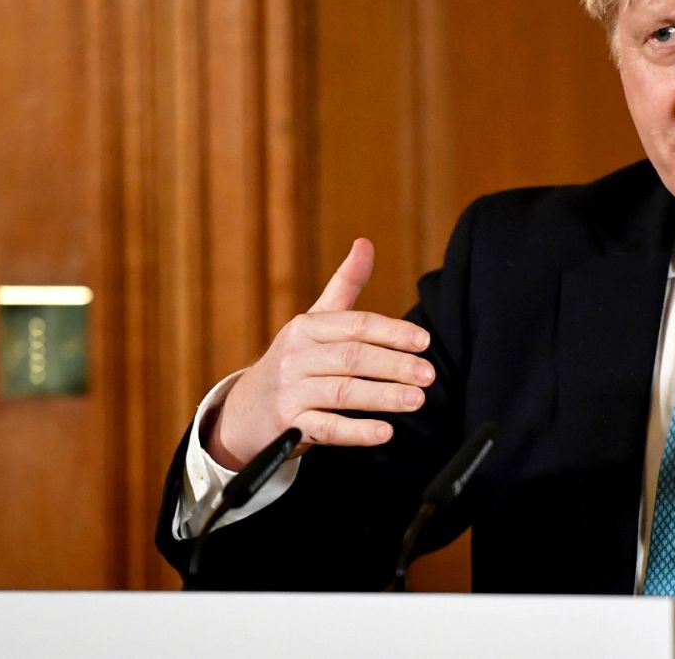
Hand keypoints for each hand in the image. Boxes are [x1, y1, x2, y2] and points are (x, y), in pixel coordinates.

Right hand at [205, 238, 434, 469]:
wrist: (245, 411)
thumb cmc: (294, 361)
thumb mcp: (314, 322)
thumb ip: (345, 285)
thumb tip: (365, 243)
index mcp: (307, 327)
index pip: (355, 325)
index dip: (392, 332)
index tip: (423, 341)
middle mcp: (296, 357)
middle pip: (352, 358)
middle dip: (394, 366)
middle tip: (429, 374)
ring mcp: (291, 392)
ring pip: (342, 393)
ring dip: (382, 397)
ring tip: (416, 399)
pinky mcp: (289, 426)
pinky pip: (326, 429)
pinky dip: (356, 431)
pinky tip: (385, 431)